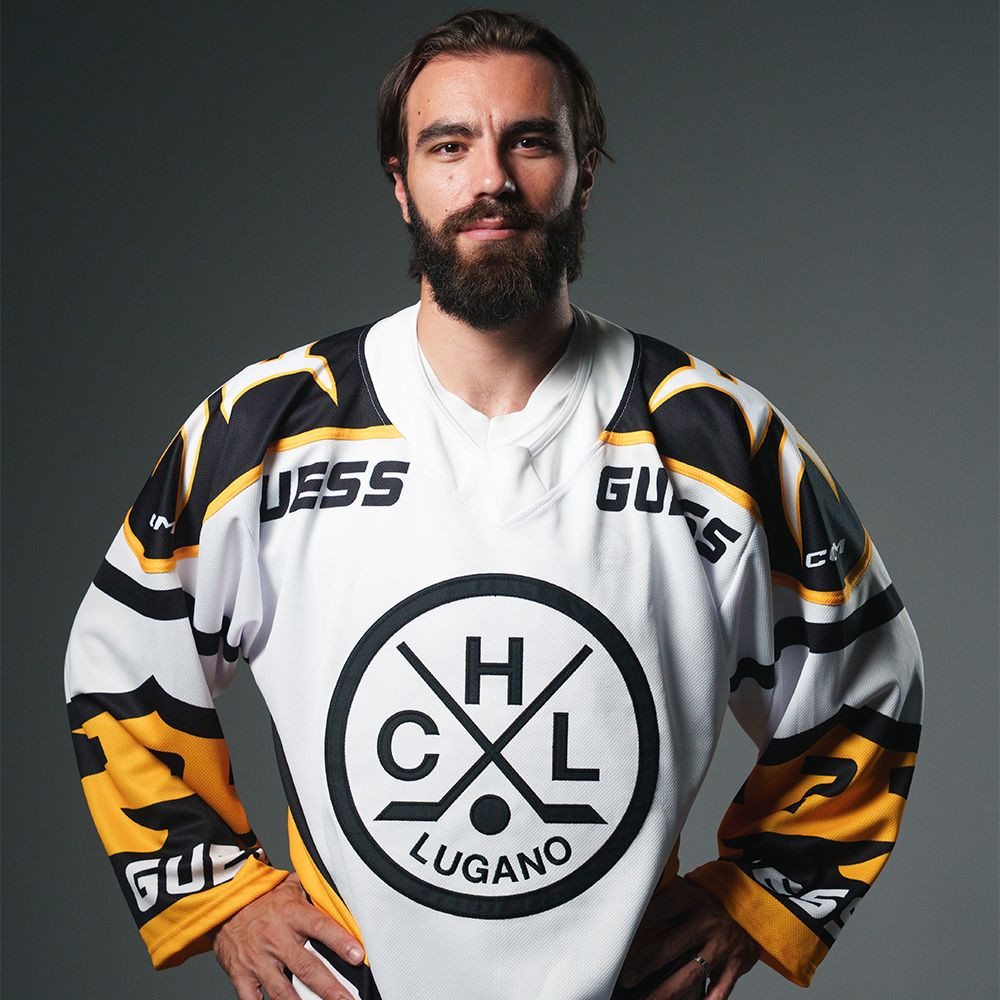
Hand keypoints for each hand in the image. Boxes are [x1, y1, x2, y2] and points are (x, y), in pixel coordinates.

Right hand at [212, 872, 365, 999]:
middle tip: (347, 999)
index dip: (340, 941)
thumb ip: (314, 892)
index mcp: (291, 914)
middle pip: (306, 966)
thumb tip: (339, 892)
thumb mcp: (290, 887)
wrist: (225, 904)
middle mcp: (276, 938)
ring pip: (283, 989)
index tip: (357, 955)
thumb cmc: (263, 899)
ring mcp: (258, 959)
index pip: (320, 927)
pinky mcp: (241, 975)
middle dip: (329, 987)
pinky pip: (252, 999)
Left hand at [618, 875, 759, 999]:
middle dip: (647, 964)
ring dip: (668, 990)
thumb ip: (663, 898)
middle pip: (672, 944)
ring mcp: (721, 945)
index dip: (639, 924)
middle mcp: (705, 922)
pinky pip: (721, 988)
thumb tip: (630, 905)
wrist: (749, 909)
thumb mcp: (686, 892)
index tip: (620, 940)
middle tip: (626, 978)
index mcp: (689, 900)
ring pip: (692, 972)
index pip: (660, 909)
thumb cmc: (706, 903)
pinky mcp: (735, 965)